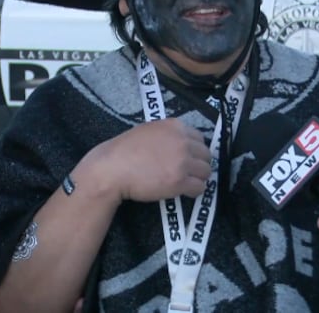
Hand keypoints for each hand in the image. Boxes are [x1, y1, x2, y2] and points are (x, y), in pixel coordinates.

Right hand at [85, 118, 211, 202]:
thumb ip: (167, 134)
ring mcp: (182, 162)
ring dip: (198, 178)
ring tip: (186, 182)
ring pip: (206, 172)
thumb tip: (179, 144)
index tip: (188, 158)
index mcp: (175, 126)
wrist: (112, 169)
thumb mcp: (148, 131)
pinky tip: (184, 191)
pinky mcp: (179, 181)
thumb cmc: (123, 150)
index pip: (200, 138)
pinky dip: (194, 191)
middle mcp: (182, 141)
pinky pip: (199, 188)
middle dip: (199, 164)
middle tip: (188, 172)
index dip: (194, 150)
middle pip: (206, 155)